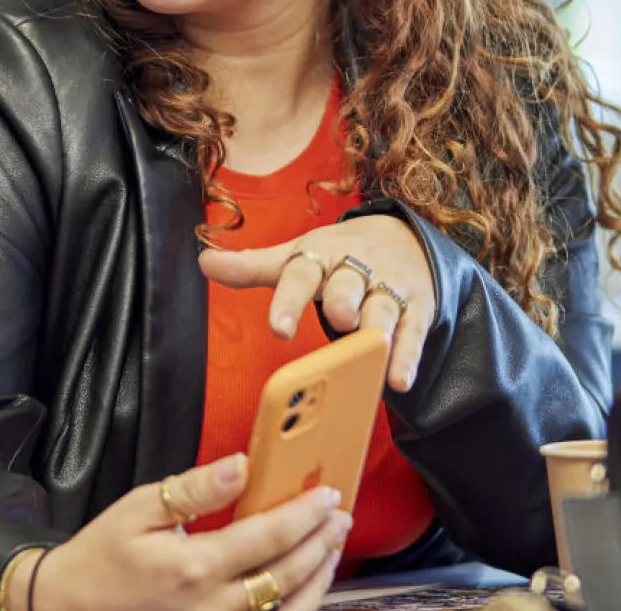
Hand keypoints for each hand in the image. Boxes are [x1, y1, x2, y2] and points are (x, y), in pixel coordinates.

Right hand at [25, 453, 351, 610]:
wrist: (70, 608)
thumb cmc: (102, 558)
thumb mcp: (139, 511)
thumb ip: (193, 490)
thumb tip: (241, 465)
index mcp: (196, 567)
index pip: (269, 535)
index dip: (306, 514)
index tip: (328, 494)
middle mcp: (215, 606)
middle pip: (288, 574)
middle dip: (321, 542)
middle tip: (340, 515)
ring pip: (289, 609)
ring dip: (318, 577)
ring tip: (331, 548)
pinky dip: (297, 606)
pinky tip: (305, 587)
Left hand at [198, 214, 435, 391]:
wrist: (405, 239)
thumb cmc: (339, 256)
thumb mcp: (298, 255)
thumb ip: (253, 266)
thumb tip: (204, 261)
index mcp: (322, 254)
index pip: (302, 272)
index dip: (290, 299)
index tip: (279, 329)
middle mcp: (356, 268)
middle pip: (348, 284)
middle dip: (344, 300)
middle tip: (340, 317)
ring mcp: (389, 287)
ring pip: (384, 307)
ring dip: (378, 328)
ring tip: (373, 350)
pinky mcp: (417, 308)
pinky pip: (413, 332)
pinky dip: (406, 356)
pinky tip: (397, 380)